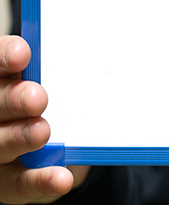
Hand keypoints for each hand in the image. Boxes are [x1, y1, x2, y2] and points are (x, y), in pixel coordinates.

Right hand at [0, 35, 89, 203]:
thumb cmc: (56, 100)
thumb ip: (63, 70)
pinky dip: (41, 180)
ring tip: (42, 131)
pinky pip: (19, 184)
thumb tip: (91, 54)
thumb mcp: (61, 79)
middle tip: (37, 97)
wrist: (60, 143)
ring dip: (20, 138)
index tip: (23, 53)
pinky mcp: (7, 181)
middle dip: (11, 99)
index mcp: (1, 81)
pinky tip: (61, 177)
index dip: (3, 58)